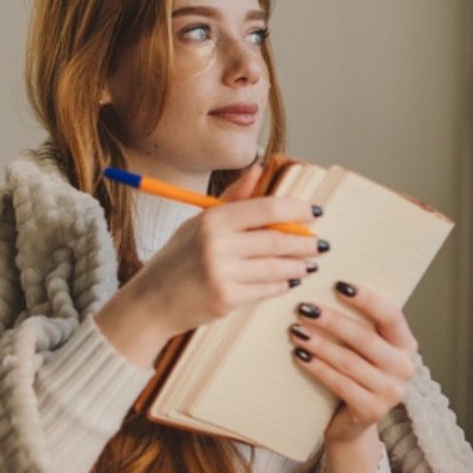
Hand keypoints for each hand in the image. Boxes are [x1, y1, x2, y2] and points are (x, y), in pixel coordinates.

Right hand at [124, 160, 326, 336]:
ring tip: (310, 263)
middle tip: (320, 243)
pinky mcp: (227, 300)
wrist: (151, 303)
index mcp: (212, 220)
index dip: (296, 210)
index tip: (315, 212)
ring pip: (277, 267)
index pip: (265, 209)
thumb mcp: (199, 223)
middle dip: (305, 242)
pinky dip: (283, 284)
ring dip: (299, 265)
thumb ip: (232, 198)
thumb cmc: (177, 260)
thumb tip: (259, 169)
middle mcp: (217, 245)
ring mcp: (223, 274)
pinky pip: (267, 289)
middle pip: (277, 239)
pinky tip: (291, 279)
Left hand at [288, 281, 417, 446]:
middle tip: (304, 308)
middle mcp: (404, 367)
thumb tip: (322, 290)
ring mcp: (390, 392)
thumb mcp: (363, 348)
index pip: (391, 315)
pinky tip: (300, 356)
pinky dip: (317, 368)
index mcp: (405, 344)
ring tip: (295, 331)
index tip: (338, 284)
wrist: (351, 422)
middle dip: (332, 321)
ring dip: (319, 344)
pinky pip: (340, 384)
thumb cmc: (354, 374)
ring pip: (349, 361)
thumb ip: (357, 324)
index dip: (366, 299)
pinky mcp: (372, 410)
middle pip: (365, 338)